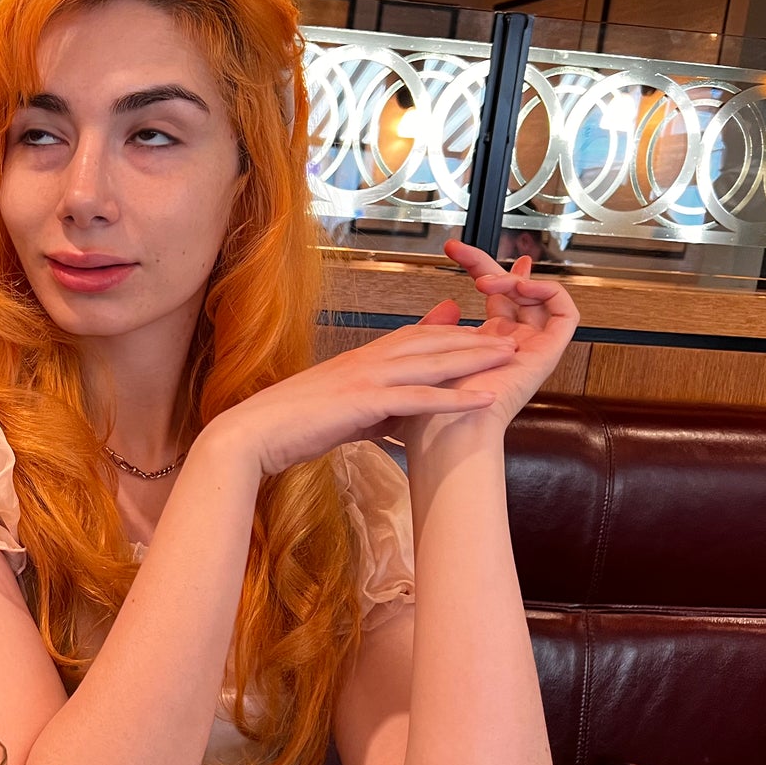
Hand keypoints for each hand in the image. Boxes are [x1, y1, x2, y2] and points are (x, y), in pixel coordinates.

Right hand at [207, 315, 516, 477]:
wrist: (254, 434)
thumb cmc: (289, 427)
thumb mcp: (337, 410)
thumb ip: (370, 405)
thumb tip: (393, 414)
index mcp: (359, 361)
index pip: (412, 338)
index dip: (449, 333)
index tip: (480, 330)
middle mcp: (366, 361)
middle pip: (430, 342)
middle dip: (472, 338)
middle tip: (510, 333)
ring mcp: (365, 378)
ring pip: (431, 362)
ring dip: (474, 358)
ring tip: (510, 355)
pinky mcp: (364, 402)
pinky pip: (419, 398)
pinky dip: (454, 398)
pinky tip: (483, 399)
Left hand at [418, 240, 579, 430]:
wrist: (444, 431)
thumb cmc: (429, 407)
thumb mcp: (430, 353)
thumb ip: (440, 325)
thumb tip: (446, 302)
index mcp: (487, 345)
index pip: (493, 296)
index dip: (480, 268)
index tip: (451, 250)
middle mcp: (512, 346)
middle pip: (514, 292)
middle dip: (489, 266)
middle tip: (459, 251)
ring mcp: (531, 350)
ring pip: (539, 298)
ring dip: (513, 279)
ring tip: (485, 281)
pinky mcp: (548, 355)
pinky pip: (566, 314)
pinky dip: (548, 291)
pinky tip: (520, 286)